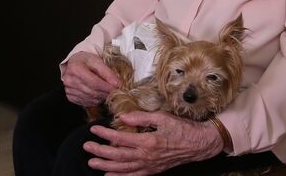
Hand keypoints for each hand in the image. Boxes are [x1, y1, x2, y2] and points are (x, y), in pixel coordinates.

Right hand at [62, 51, 119, 106]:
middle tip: (115, 91)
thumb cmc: (85, 61)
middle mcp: (70, 81)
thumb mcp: (97, 61)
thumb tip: (117, 84)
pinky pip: (86, 102)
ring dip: (101, 97)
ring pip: (90, 99)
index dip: (107, 87)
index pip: (94, 83)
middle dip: (106, 93)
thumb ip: (107, 72)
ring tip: (107, 91)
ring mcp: (69, 90)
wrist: (73, 64)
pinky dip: (95, 100)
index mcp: (75, 69)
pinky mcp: (70, 97)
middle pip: (93, 92)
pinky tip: (98, 94)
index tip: (117, 88)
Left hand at [83, 111, 224, 174]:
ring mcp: (149, 166)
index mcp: (148, 141)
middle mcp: (146, 156)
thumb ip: (141, 117)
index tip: (93, 129)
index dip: (105, 134)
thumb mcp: (162, 117)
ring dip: (106, 166)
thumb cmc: (182, 128)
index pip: (120, 138)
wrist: (198, 144)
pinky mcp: (153, 170)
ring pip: (123, 168)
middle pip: (118, 155)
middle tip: (86, 147)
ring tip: (92, 162)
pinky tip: (109, 175)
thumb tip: (122, 116)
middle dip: (100, 151)